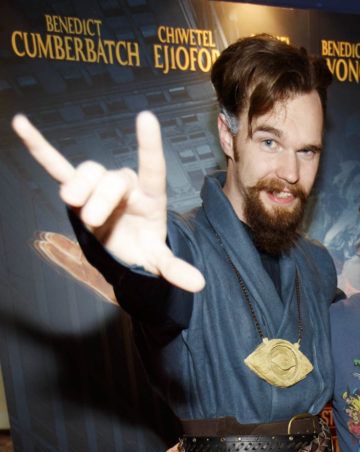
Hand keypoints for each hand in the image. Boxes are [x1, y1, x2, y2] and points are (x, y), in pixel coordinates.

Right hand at [12, 112, 204, 292]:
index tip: (146, 117)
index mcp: (150, 198)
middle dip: (100, 199)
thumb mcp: (160, 261)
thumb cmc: (145, 247)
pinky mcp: (79, 190)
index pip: (152, 169)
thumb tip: (199, 285)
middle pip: (111, 179)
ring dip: (78, 186)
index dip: (149, 146)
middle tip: (93, 221)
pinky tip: (21, 124)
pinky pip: (58, 166)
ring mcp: (101, 185)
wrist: (126, 247)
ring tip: (73, 203)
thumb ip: (176, 270)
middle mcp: (126, 185)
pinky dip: (40, 148)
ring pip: (87, 172)